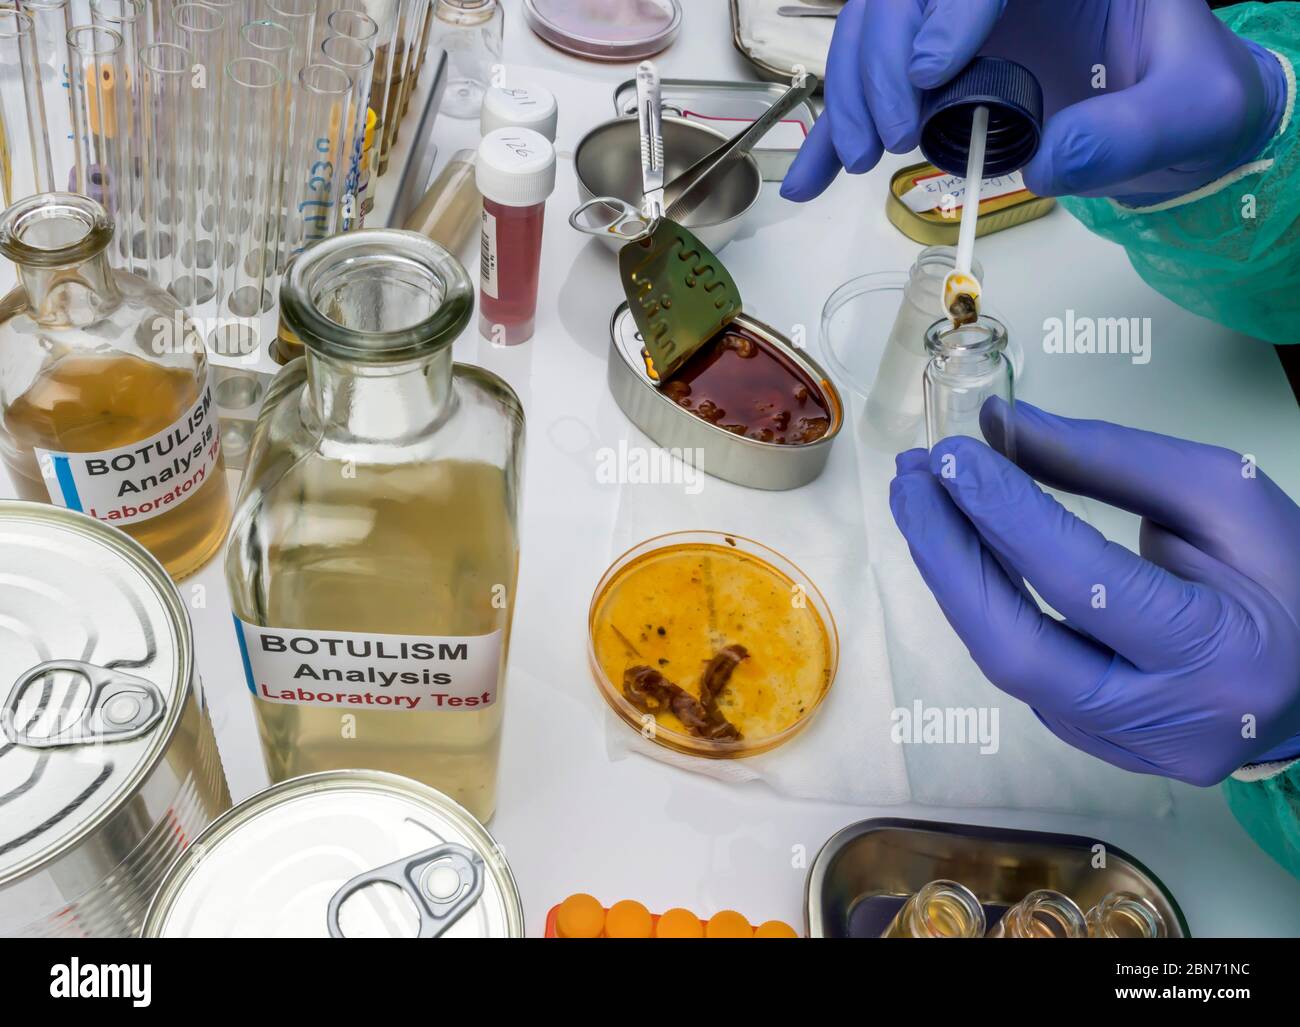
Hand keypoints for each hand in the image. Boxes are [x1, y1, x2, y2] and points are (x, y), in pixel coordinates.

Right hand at [783, 0, 1287, 205]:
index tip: (933, 74)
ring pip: (874, 28)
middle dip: (883, 58)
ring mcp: (962, 16)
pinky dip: (837, 130)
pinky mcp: (937, 61)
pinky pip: (871, 83)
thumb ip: (1132, 132)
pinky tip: (813, 180)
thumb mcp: (1192, 112)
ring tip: (859, 157)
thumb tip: (1051, 160)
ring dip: (850, 91)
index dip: (950, 7)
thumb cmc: (1192, 99)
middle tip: (888, 136)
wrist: (1175, 119)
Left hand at [889, 399, 1299, 785]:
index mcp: (1220, 652)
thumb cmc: (1286, 575)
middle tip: (912, 482)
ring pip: (1006, 666)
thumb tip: (997, 426)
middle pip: (1018, 649)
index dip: (1007, 515)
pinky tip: (960, 550)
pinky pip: (1020, 671)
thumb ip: (1106, 459)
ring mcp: (1122, 745)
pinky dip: (984, 606)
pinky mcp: (1093, 745)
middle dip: (948, 558)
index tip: (955, 456)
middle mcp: (1165, 719)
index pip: (1085, 582)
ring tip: (922, 502)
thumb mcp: (1218, 495)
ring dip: (952, 578)